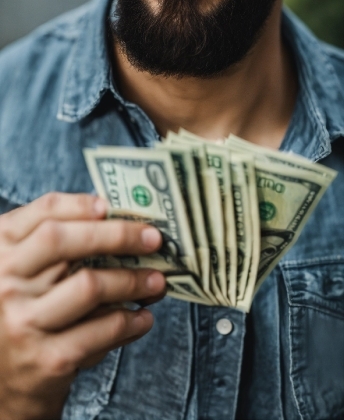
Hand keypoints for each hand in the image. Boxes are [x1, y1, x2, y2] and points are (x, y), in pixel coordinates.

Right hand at [0, 192, 164, 419]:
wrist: (4, 382)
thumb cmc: (25, 310)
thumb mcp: (23, 269)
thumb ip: (52, 242)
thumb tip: (114, 216)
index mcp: (1, 250)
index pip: (42, 214)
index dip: (79, 204)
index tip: (111, 206)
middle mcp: (5, 282)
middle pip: (64, 241)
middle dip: (116, 235)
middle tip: (153, 239)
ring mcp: (24, 320)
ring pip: (90, 285)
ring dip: (133, 281)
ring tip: (156, 282)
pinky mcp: (47, 357)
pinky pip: (101, 331)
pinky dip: (130, 322)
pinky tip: (143, 317)